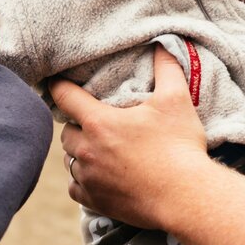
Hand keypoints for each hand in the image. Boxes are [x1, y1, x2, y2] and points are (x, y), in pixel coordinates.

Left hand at [50, 45, 207, 228]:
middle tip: (94, 122)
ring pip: (69, 160)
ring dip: (79, 153)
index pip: (64, 96)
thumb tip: (163, 43)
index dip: (59, 86)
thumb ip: (166, 68)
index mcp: (98, 122)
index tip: (58, 82)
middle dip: (77, 125)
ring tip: (97, 149)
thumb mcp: (176, 101)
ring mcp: (89, 178)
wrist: (186, 199)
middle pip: (66, 131)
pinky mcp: (95, 201)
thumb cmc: (180, 148)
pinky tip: (97, 176)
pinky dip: (82, 181)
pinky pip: (75, 188)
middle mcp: (86, 150)